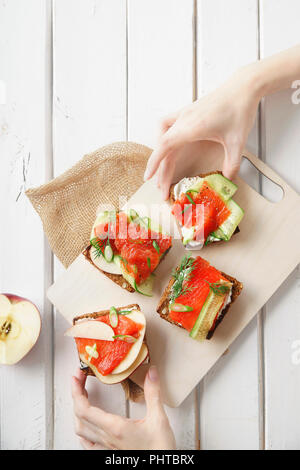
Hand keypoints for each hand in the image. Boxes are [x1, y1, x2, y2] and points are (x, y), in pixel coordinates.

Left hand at [71, 367, 175, 449]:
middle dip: (76, 395)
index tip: (76, 377)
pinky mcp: (110, 452)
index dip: (76, 391)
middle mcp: (107, 438)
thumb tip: (151, 373)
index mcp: (115, 428)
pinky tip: (86, 424)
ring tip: (82, 397)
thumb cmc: (159, 449)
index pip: (85, 409)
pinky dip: (83, 429)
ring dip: (78, 411)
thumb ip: (153, 393)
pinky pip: (88, 443)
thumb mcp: (159, 418)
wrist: (161, 468)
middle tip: (79, 380)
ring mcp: (107, 447)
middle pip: (79, 416)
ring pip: (81, 429)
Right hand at [144, 68, 260, 198]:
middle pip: (164, 147)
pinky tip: (168, 144)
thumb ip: (232, 163)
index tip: (148, 177)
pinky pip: (167, 125)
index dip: (154, 163)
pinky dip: (163, 136)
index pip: (165, 147)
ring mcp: (183, 115)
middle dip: (160, 170)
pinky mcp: (187, 112)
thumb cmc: (239, 110)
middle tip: (163, 189)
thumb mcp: (238, 142)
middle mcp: (183, 120)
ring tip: (162, 169)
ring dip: (160, 154)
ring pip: (163, 137)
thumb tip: (227, 179)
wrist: (243, 87)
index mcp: (192, 127)